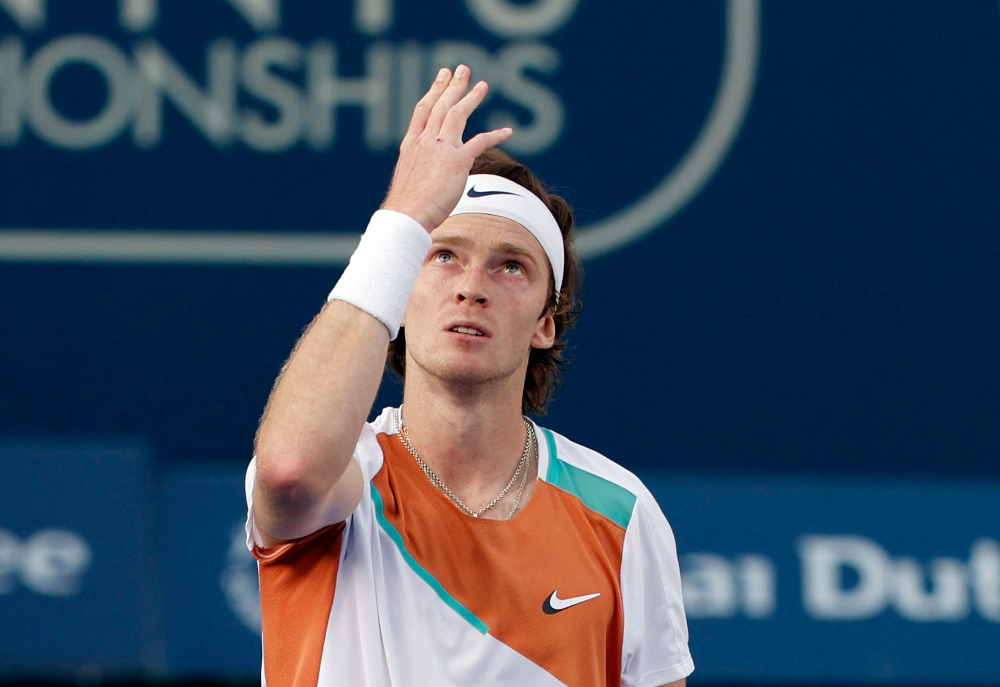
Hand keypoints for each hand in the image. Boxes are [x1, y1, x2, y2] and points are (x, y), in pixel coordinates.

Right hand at [381, 65, 512, 231]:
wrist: (406, 214)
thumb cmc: (405, 208)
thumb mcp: (407, 182)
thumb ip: (418, 174)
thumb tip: (423, 182)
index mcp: (411, 144)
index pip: (423, 111)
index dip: (433, 92)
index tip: (441, 78)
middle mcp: (426, 141)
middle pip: (441, 105)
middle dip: (452, 85)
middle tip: (461, 69)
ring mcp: (442, 148)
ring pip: (458, 114)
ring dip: (471, 97)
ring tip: (483, 85)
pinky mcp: (458, 161)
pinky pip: (481, 142)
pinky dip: (495, 135)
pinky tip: (508, 131)